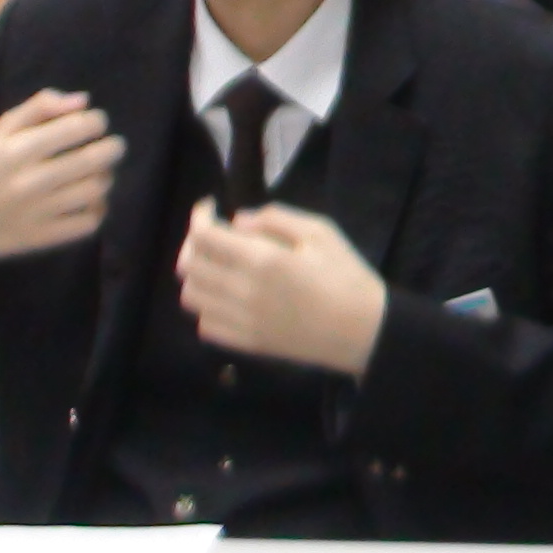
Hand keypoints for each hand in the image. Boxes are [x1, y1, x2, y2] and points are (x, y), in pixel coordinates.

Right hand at [0, 90, 123, 267]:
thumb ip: (39, 108)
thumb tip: (83, 101)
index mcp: (18, 149)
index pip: (78, 128)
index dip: (97, 121)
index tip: (95, 123)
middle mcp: (31, 180)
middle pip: (95, 159)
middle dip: (112, 148)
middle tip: (111, 146)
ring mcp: (39, 212)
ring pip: (97, 189)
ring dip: (105, 176)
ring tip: (97, 172)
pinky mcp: (44, 237)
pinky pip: (89, 222)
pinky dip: (98, 208)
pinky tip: (89, 200)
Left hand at [177, 203, 388, 375]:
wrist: (362, 332)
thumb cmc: (346, 276)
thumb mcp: (321, 231)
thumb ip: (275, 218)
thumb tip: (237, 221)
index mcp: (263, 260)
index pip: (204, 237)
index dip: (198, 217)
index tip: (210, 207)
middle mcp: (243, 292)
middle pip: (189, 266)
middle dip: (194, 243)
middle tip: (213, 235)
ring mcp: (241, 322)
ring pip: (191, 297)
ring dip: (197, 276)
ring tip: (218, 266)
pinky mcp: (245, 345)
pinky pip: (205, 325)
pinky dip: (207, 307)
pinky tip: (226, 296)